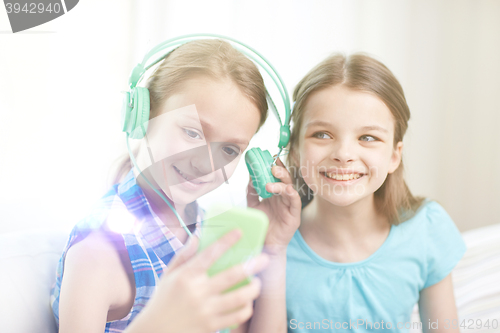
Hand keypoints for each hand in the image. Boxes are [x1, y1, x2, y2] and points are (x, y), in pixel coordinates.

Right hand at [126, 230, 268, 332]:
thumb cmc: (162, 300)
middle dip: (252, 265)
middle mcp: (198, 292)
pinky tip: (248, 302)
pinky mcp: (211, 326)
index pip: (210, 254)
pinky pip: (236, 317)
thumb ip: (184, 255)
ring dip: (253, 288)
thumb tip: (198, 236)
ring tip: (257, 282)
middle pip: (232, 275)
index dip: (226, 241)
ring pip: (239, 297)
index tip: (239, 232)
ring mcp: (206, 311)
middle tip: (265, 259)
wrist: (154, 332)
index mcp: (186, 276)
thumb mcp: (168, 275)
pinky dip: (246, 308)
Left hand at [247, 158, 300, 254]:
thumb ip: (251, 191)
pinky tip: (286, 190)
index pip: (277, 176)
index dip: (276, 166)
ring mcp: (290, 205)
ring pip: (290, 189)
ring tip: (270, 183)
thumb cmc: (262, 224)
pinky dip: (291, 193)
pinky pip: (295, 201)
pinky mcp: (295, 216)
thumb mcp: (253, 205)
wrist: (265, 243)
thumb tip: (250, 176)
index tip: (270, 157)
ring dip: (281, 183)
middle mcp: (284, 197)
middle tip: (272, 166)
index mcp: (276, 193)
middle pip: (285, 179)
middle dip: (280, 171)